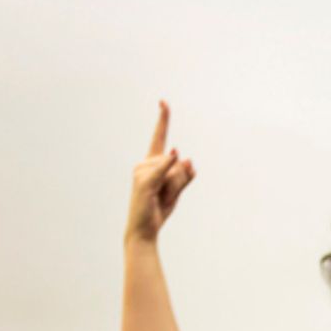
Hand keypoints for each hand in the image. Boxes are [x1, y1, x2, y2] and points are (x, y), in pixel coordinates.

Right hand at [125, 101, 194, 244]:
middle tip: (166, 195)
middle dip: (181, 181)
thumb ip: (184, 176)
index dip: (163, 120)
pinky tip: (174, 153)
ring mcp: (142, 172)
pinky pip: (162, 170)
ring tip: (161, 198)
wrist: (145, 229)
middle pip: (178, 162)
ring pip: (175, 170)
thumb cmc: (159, 208)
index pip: (160, 138)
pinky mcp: (145, 183)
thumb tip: (187, 160)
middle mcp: (144, 164)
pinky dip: (168, 164)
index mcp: (153, 163)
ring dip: (176, 188)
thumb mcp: (177, 190)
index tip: (163, 102)